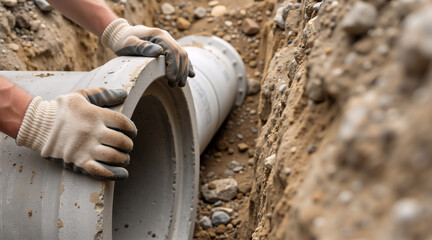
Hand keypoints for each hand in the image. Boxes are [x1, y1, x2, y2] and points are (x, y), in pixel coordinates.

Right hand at [16, 88, 136, 180]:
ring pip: (114, 157)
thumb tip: (123, 93)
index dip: (132, 129)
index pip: (123, 123)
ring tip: (123, 158)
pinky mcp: (78, 161)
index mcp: (95, 115)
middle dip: (128, 145)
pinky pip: (100, 170)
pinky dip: (114, 173)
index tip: (132, 132)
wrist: (36, 124)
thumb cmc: (61, 109)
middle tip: (127, 146)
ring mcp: (86, 148)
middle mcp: (92, 132)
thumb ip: (103, 94)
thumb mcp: (81, 95)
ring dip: (123, 159)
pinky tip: (122, 173)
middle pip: (121, 141)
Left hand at [101, 18, 194, 86]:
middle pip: (181, 54)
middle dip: (180, 71)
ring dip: (184, 71)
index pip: (173, 51)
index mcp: (159, 35)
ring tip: (180, 84)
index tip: (171, 80)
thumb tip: (159, 51)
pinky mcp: (167, 46)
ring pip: (183, 56)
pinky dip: (187, 66)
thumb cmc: (123, 41)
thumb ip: (143, 47)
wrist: (121, 34)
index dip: (174, 67)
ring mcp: (168, 41)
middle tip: (175, 85)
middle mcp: (166, 36)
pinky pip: (181, 56)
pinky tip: (190, 75)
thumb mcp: (129, 43)